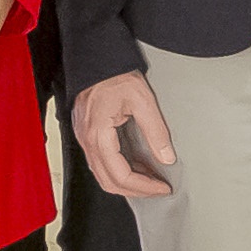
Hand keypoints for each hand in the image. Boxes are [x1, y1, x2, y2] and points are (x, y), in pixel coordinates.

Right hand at [70, 71, 177, 196]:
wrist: (97, 59)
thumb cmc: (115, 74)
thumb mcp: (142, 100)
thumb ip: (156, 131)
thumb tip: (166, 157)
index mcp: (98, 134)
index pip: (120, 175)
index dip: (143, 187)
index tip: (162, 188)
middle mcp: (86, 140)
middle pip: (108, 181)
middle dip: (135, 191)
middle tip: (157, 189)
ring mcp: (83, 137)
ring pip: (102, 174)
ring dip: (126, 182)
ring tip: (149, 180)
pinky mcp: (86, 133)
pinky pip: (99, 161)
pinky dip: (117, 170)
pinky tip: (135, 166)